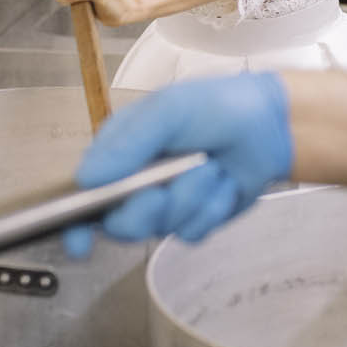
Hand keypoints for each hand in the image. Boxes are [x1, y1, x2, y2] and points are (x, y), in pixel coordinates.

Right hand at [63, 74, 292, 257]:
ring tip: (210, 168)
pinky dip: (211, 209)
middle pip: (121, 222)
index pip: (84, 192)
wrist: (271, 124)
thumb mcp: (168, 111)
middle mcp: (136, 181)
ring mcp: (167, 203)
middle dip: (148, 208)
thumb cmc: (217, 106)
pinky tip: (223, 185)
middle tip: (167, 186)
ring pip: (161, 229)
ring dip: (190, 200)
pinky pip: (192, 233)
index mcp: (119, 152)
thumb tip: (86, 178)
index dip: (75, 221)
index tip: (78, 240)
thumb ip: (127, 144)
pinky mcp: (195, 218)